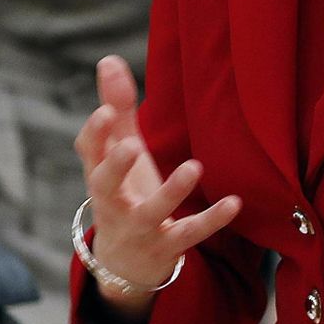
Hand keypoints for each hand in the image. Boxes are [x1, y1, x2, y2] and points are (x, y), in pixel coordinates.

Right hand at [73, 55, 241, 318]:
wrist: (123, 264)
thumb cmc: (122, 192)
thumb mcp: (117, 152)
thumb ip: (116, 107)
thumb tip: (109, 59)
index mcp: (99, 175)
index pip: (89, 152)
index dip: (95, 133)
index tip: (105, 110)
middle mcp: (113, 202)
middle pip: (105, 185)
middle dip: (116, 165)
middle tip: (131, 144)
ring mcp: (139, 228)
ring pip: (151, 212)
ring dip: (171, 192)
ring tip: (194, 166)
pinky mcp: (167, 247)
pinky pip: (189, 234)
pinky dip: (211, 220)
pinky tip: (234, 203)